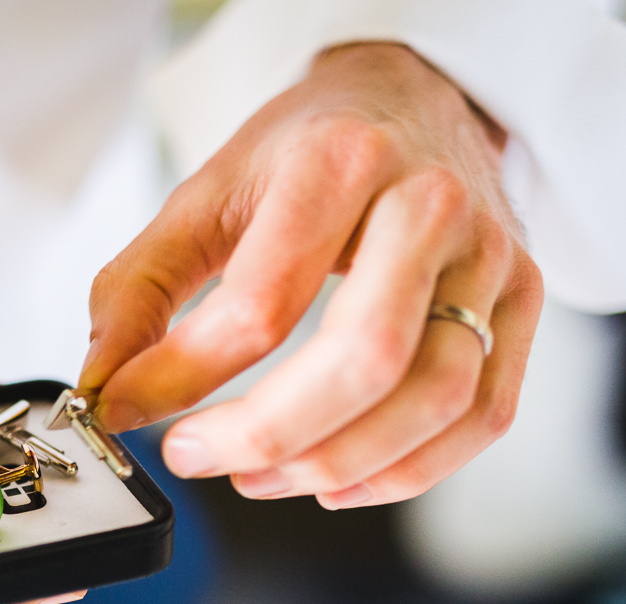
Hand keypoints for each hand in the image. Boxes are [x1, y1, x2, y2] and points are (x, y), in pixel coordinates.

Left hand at [82, 43, 541, 508]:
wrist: (411, 99)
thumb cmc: (306, 153)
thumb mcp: (205, 195)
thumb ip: (140, 288)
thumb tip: (104, 384)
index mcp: (340, 163)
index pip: (262, 303)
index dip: (182, 376)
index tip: (127, 408)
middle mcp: (430, 206)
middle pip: (364, 361)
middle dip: (265, 434)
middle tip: (194, 455)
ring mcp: (490, 256)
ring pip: (435, 399)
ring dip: (335, 465)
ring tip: (256, 476)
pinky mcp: (521, 301)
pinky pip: (483, 416)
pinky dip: (407, 472)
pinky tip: (335, 483)